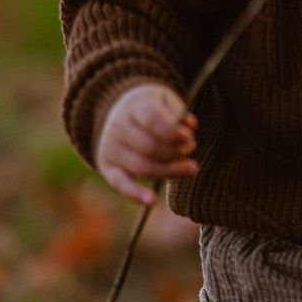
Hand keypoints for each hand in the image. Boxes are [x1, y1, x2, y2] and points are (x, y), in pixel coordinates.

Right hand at [95, 82, 198, 204]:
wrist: (120, 112)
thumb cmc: (152, 108)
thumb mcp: (165, 100)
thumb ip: (178, 112)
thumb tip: (190, 126)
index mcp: (133, 106)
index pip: (152, 121)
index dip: (172, 132)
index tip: (190, 139)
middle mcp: (118, 127)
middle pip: (149, 146)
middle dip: (174, 152)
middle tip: (193, 150)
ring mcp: (111, 148)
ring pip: (142, 167)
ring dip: (169, 171)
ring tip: (191, 168)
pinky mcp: (108, 167)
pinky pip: (121, 184)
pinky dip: (136, 194)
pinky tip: (152, 200)